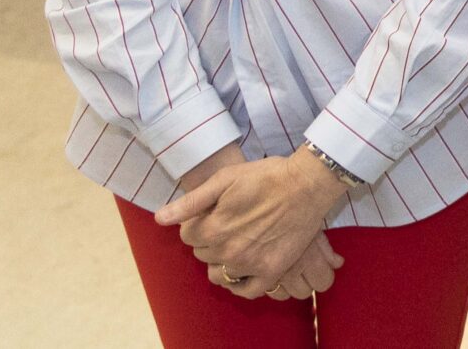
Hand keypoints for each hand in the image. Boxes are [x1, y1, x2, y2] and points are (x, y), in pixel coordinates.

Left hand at [155, 148, 346, 302]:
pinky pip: (246, 291)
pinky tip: (243, 269)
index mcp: (213, 228)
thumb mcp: (225, 179)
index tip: (212, 210)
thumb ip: (191, 202)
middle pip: (202, 253)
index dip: (197, 220)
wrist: (307, 185)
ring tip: (237, 241)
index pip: (187, 235)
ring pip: (220, 273)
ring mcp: (250, 265)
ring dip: (222, 259)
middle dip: (208, 238)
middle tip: (228, 221)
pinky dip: (240, 283)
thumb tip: (160, 218)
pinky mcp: (271, 272)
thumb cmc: (266, 176)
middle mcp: (228, 252)